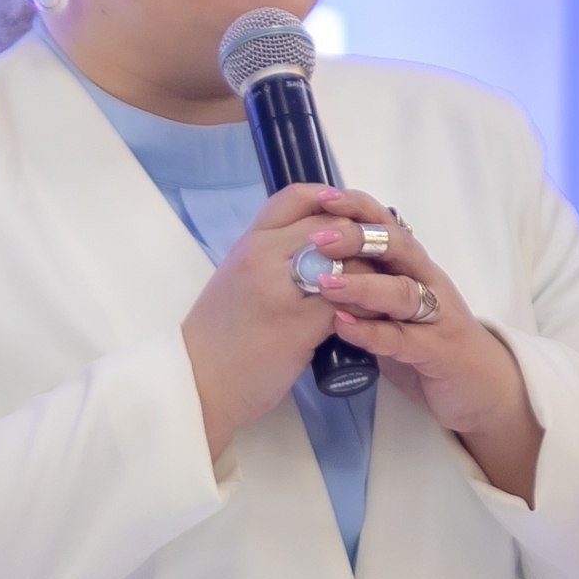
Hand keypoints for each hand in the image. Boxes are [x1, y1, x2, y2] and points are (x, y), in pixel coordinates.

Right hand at [179, 182, 357, 460]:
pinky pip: (350, 301)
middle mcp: (264, 255)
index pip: (297, 197)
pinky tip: (373, 314)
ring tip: (380, 285)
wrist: (198, 381)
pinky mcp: (302, 324)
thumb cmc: (217, 334)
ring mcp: (283, 288)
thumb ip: (271, 257)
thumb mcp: (237, 278)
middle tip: (378, 255)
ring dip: (371, 270)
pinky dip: (367, 304)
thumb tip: (315, 246)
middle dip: (362, 236)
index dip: (331, 200)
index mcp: (248, 242)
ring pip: (347, 258)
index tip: (349, 217)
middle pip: (331, 224)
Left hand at [305, 188, 543, 505]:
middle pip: (396, 246)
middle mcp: (428, 282)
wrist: (482, 388)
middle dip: (356, 237)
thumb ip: (362, 287)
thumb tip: (313, 265)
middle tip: (317, 238)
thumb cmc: (428, 343)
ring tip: (325, 284)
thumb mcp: (391, 309)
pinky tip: (343, 326)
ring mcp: (437, 316)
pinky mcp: (440, 351)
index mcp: (414, 266)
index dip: (355, 207)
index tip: (320, 196)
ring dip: (361, 285)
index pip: (386, 224)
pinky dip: (371, 332)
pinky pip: (403, 338)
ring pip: (401, 290)